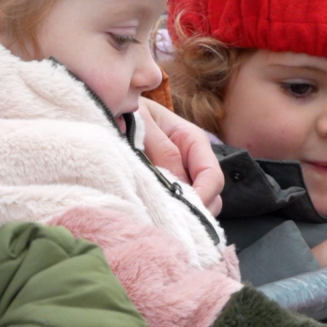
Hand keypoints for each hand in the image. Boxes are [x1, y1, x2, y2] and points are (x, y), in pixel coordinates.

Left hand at [137, 98, 223, 212]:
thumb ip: (162, 150)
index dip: (203, 196)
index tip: (181, 211)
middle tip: (169, 218)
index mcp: (193, 141)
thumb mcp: (143, 124)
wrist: (113, 107)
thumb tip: (178, 185)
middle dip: (197, 210)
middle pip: (212, 195)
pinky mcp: (168, 186)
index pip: (212, 176)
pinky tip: (153, 214)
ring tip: (159, 217)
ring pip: (199, 204)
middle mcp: (193, 161)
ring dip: (184, 214)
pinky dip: (170, 214)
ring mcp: (182, 175)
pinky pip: (178, 205)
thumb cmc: (129, 113)